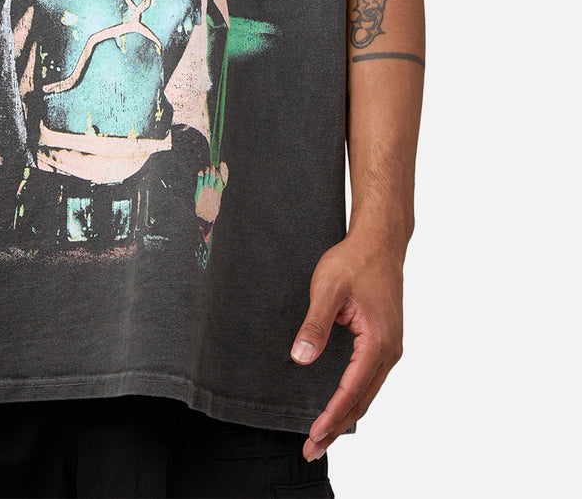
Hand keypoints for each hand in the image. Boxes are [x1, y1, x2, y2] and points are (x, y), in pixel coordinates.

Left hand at [290, 231, 403, 459]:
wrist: (380, 242)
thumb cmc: (354, 261)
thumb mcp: (328, 290)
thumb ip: (315, 326)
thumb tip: (301, 359)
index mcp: (378, 342)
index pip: (351, 390)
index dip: (331, 416)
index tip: (313, 436)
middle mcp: (389, 351)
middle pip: (362, 400)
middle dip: (337, 427)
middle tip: (312, 450)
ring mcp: (390, 348)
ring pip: (367, 393)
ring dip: (345, 415)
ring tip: (322, 436)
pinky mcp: (385, 342)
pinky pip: (369, 379)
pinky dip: (354, 398)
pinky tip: (340, 406)